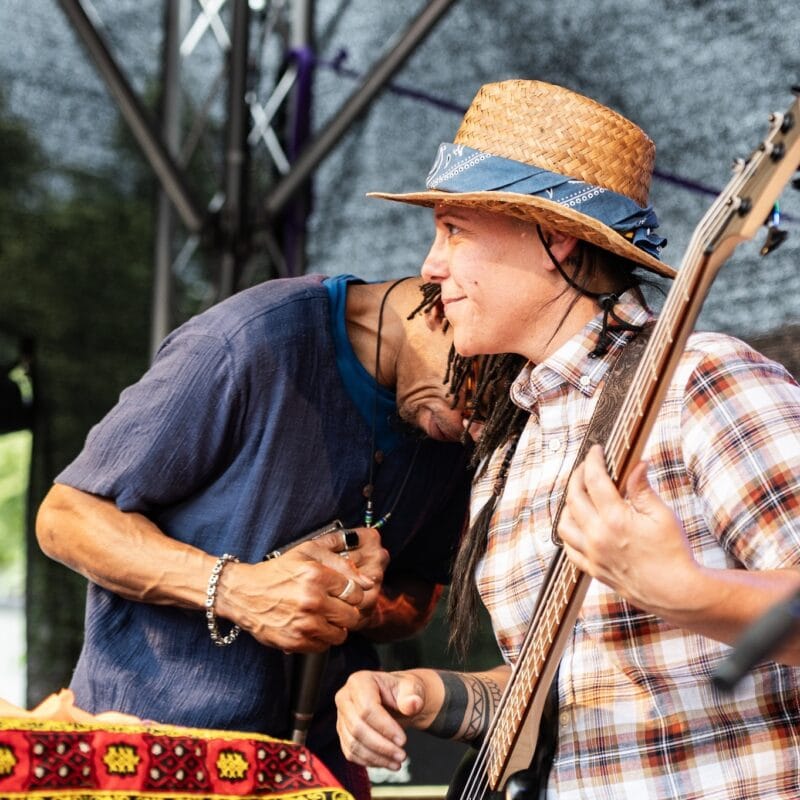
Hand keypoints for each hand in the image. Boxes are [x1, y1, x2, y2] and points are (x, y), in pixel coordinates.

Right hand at [215, 527, 385, 651]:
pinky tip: (311, 625)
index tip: (345, 592)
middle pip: (353, 615)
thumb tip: (368, 578)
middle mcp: (312, 601)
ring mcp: (304, 624)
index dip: (354, 592)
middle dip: (348, 610)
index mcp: (316, 575)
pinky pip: (324, 646)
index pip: (357, 591)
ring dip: (336, 626)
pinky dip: (322, 638)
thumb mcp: (307, 552)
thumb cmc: (278, 571)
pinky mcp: (296, 642)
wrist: (244, 594)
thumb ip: (340, 559)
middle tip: (335, 605)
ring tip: (323, 616)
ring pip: (341, 634)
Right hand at [335, 670, 426, 768]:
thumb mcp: (412, 688)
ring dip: (376, 757)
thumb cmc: (404, 692)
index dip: (385, 728)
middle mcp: (345, 698)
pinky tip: (386, 761)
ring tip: (397, 761)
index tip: (402, 740)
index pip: (367, 708)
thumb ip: (412, 695)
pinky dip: (369, 761)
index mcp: (359, 681)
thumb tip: (412, 704)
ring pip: (353, 744)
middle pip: (357, 728)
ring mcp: (342, 716)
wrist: (399, 700)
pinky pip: (351, 753)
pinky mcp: (343, 733)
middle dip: (381, 746)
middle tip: (402, 755)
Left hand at [557, 444, 700, 613]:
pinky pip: (569, 549)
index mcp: (615, 519)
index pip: (594, 480)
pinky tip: (578, 525)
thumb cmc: (674, 553)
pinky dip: (569, 533)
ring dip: (568, 505)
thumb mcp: (662, 515)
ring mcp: (592, 555)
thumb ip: (642, 488)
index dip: (592, 461)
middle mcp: (597, 536)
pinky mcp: (593, 570)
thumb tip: (637, 464)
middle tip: (586, 468)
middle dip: (577, 477)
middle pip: (573, 497)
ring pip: (564, 524)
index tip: (596, 451)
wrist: (678, 592)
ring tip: (580, 495)